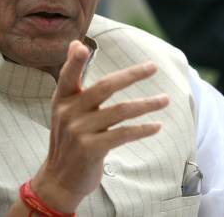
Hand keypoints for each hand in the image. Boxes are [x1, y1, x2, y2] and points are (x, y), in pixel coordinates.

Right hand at [30, 41, 168, 212]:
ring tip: (165, 100)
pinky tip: (157, 126)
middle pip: (105, 87)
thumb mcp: (65, 108)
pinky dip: (143, 129)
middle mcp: (69, 113)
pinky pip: (124, 134)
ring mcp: (79, 131)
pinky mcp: (91, 149)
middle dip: (132, 75)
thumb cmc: (69, 139)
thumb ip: (73, 79)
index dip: (75, 61)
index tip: (83, 46)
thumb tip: (76, 44)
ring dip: (146, 104)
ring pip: (121, 111)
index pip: (68, 75)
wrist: (59, 180)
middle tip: (153, 67)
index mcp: (63, 100)